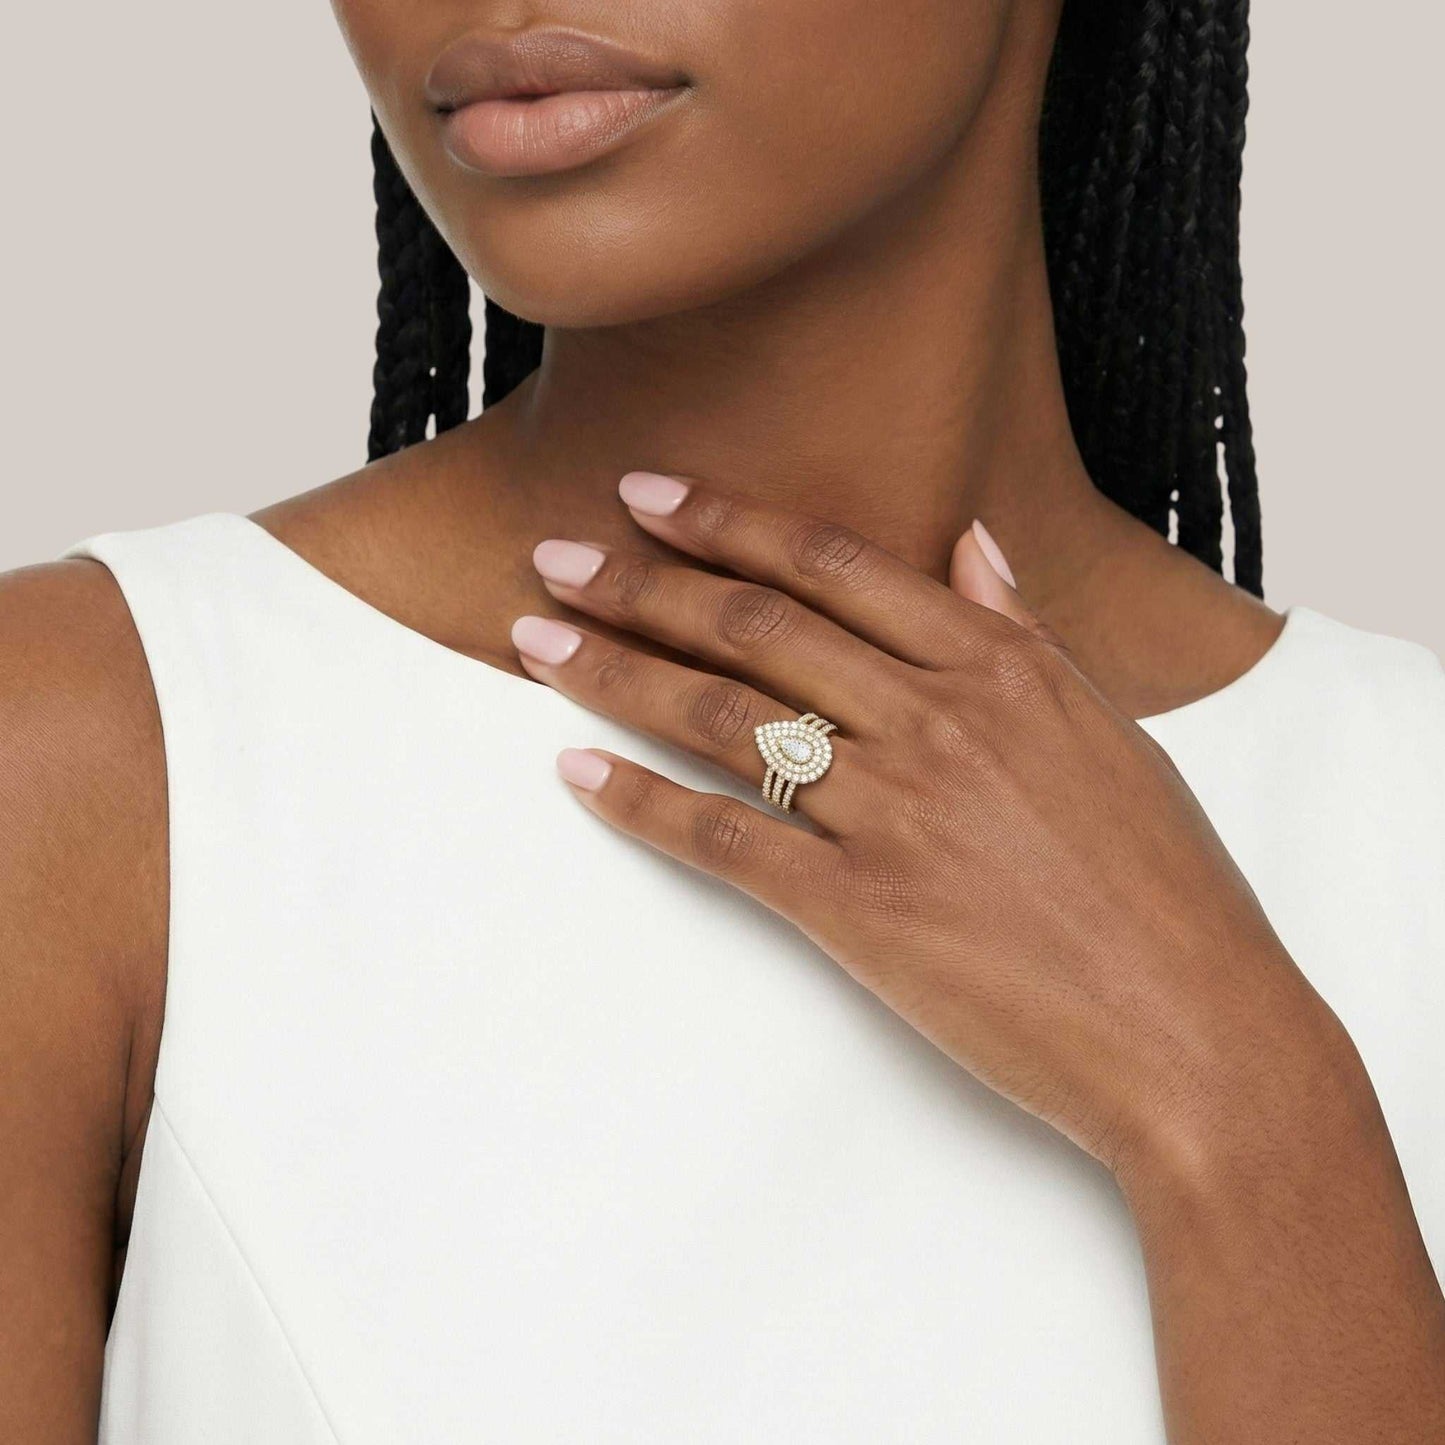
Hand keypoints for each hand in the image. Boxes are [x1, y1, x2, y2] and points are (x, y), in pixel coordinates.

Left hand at [512, 473, 1335, 1185]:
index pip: (832, 565)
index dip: (726, 521)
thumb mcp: (1107, 732)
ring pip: (722, 719)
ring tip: (536, 642)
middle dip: (641, 583)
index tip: (649, 493)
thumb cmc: (1165, 885)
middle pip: (754, 627)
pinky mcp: (861, 912)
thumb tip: (974, 545)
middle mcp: (936, 720)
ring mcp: (894, 814)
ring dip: (616, 673)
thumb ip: (1026, 632)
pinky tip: (576, 776)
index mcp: (999, 665)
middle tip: (555, 554)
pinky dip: (640, 805)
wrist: (1199, 1033)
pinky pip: (725, 842)